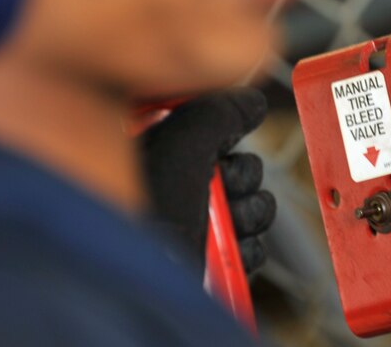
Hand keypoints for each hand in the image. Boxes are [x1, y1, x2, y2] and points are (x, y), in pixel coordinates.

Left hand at [140, 88, 275, 271]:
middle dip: (240, 177)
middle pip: (236, 163)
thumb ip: (221, 111)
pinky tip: (225, 253)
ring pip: (250, 204)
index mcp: (148, 153)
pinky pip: (250, 244)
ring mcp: (188, 229)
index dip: (222, 128)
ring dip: (248, 214)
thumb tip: (252, 101)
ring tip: (223, 226)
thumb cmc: (147, 217)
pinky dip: (246, 249)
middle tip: (220, 187)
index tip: (224, 138)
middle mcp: (166, 189)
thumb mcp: (183, 145)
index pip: (203, 123)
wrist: (138, 290)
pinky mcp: (208, 263)